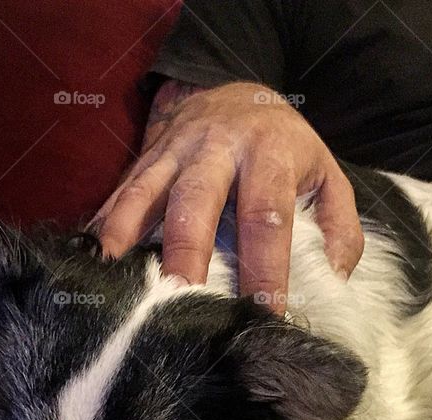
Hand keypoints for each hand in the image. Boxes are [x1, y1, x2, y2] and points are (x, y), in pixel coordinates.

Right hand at [92, 81, 363, 312]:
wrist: (238, 95)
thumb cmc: (287, 151)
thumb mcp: (328, 177)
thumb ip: (340, 229)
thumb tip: (332, 282)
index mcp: (270, 153)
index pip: (267, 216)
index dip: (265, 267)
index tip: (263, 313)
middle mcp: (217, 147)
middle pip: (197, 202)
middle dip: (189, 253)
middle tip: (184, 301)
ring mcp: (174, 150)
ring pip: (147, 192)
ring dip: (127, 234)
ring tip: (115, 276)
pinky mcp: (146, 158)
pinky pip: (121, 191)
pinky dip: (104, 224)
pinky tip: (91, 257)